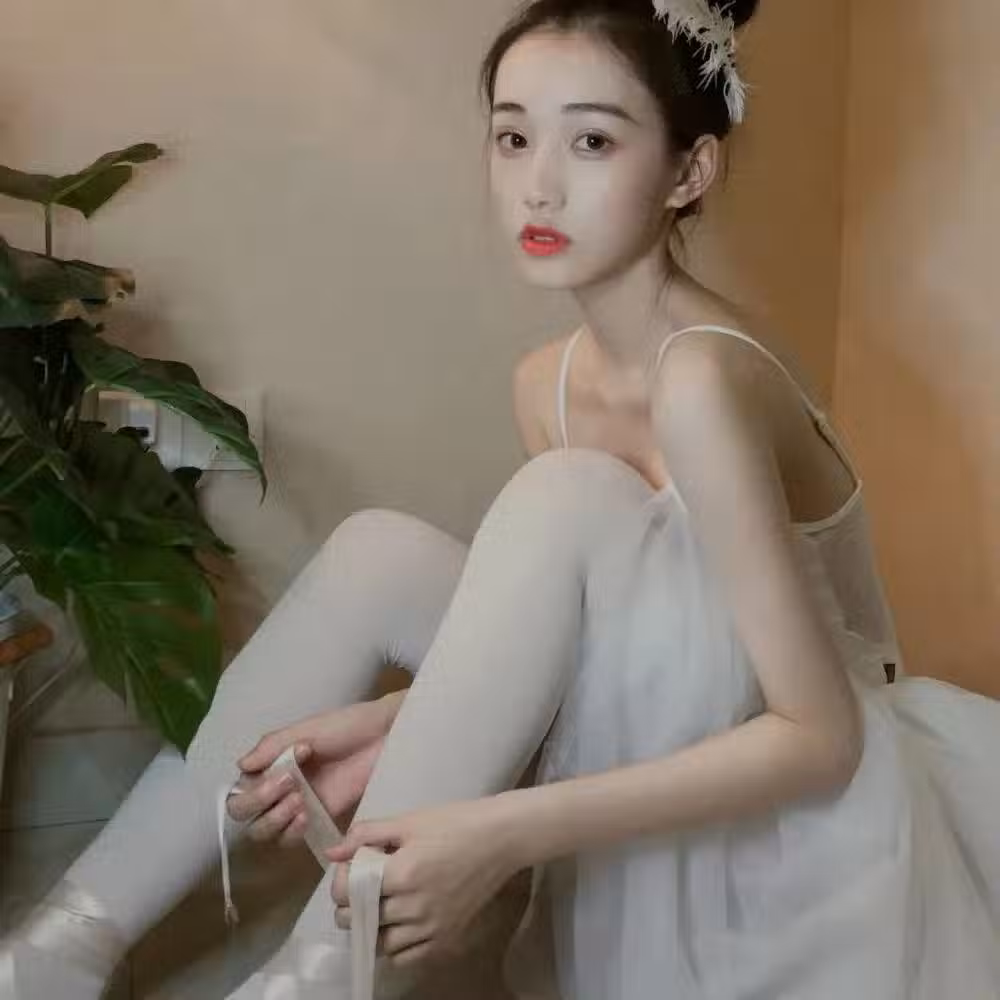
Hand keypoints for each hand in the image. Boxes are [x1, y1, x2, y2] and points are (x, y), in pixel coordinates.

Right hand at [227, 691, 406, 845]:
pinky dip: (291, 832)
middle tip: (291, 785)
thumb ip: (272, 746)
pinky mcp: (318, 818)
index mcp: (270, 763)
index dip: (253, 788)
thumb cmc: (344, 726)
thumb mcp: (306, 729)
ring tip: (300, 802)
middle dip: (260, 804)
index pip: (239, 788)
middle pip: (244, 814)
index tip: (284, 771)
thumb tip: (240, 766)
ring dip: (274, 819)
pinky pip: (291, 837)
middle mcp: (276, 787)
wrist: (382, 737)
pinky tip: (307, 817)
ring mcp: (296, 804)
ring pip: (263, 830)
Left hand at [327, 795, 521, 969]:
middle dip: (350, 904)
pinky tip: (401, 925)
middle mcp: (413, 907)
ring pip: (381, 943)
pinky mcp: (447, 939)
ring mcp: (431, 927)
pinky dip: (397, 946)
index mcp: (400, 874)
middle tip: (361, 886)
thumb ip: (367, 835)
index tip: (350, 868)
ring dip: (373, 927)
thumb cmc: (455, 822)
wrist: (501, 838)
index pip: (347, 893)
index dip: (340, 881)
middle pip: (359, 920)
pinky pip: (408, 957)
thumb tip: (332, 852)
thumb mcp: (409, 821)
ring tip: (382, 905)